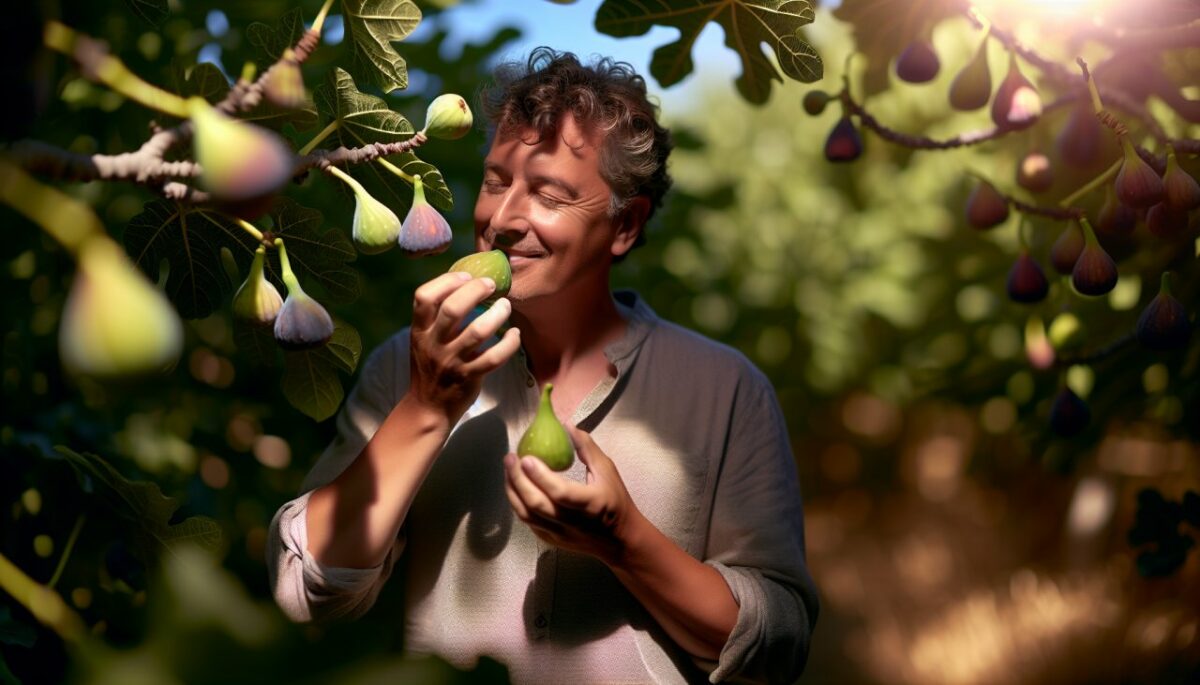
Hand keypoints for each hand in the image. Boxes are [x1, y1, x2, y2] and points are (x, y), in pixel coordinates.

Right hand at [405, 271, 520, 421]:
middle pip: (452, 309)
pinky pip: (494, 358)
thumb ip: (437, 318)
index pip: (423, 297)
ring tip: (506, 307)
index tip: (466, 276)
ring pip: (478, 331)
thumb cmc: (430, 367)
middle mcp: (433, 344)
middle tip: (490, 285)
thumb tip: (465, 285)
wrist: (428, 408)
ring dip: (497, 314)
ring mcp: (451, 362)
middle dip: (475, 291)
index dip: (445, 281)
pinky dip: (509, 343)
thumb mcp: (424, 340)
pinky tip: (515, 334)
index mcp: (419, 331)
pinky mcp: (469, 377)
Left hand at [504, 426, 641, 564]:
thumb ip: (587, 448)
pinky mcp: (552, 540)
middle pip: (537, 504)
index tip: (526, 457)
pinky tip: (515, 488)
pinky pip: (528, 523)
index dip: (540, 476)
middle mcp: (573, 523)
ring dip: (513, 491)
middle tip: (510, 458)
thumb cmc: (615, 501)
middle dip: (518, 480)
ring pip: (527, 515)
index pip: (560, 492)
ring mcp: (560, 534)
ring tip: (508, 470)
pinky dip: (518, 504)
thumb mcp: (607, 471)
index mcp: (590, 504)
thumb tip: (566, 425)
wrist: (619, 540)